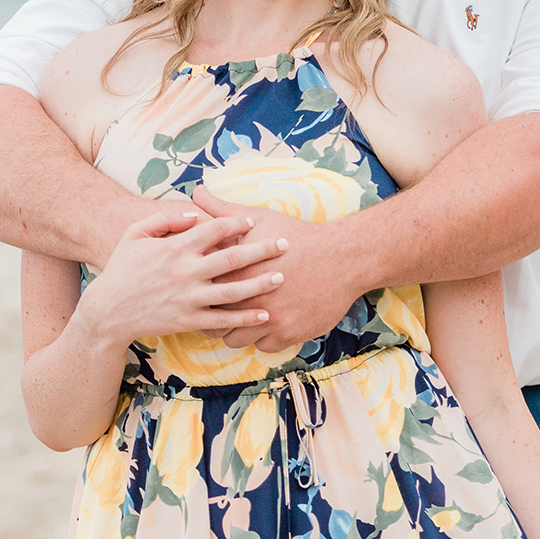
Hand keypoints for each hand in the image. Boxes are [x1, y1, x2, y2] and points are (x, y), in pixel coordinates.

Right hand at [74, 210, 288, 343]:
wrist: (107, 312)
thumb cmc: (122, 269)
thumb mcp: (136, 234)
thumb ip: (166, 219)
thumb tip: (195, 214)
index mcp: (175, 248)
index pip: (215, 229)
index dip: (237, 223)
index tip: (253, 222)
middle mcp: (186, 272)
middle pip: (233, 257)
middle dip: (262, 249)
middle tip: (284, 244)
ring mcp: (189, 298)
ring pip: (233, 290)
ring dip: (260, 284)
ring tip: (280, 278)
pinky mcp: (188, 321)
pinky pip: (222, 320)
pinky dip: (245, 317)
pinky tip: (264, 314)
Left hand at [189, 186, 366, 351]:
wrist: (342, 258)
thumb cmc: (297, 237)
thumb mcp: (258, 219)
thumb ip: (222, 211)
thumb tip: (197, 192)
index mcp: (237, 274)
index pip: (202, 293)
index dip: (201, 293)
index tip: (205, 290)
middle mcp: (250, 300)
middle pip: (213, 322)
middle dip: (213, 317)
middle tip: (218, 309)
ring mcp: (269, 320)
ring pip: (236, 339)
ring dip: (237, 330)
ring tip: (240, 320)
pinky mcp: (288, 334)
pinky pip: (264, 346)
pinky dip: (263, 337)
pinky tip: (266, 323)